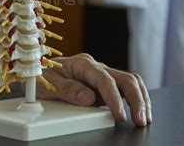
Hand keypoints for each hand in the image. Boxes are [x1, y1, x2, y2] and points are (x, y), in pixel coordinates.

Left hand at [37, 53, 151, 125]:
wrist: (39, 74)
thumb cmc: (43, 76)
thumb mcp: (49, 83)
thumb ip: (68, 89)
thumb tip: (88, 98)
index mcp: (83, 64)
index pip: (105, 80)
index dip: (114, 99)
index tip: (120, 115)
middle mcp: (96, 67)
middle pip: (126, 79)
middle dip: (136, 100)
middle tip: (140, 120)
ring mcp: (103, 75)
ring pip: (131, 82)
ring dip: (141, 99)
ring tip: (144, 118)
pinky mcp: (106, 85)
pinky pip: (126, 88)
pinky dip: (136, 99)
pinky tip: (139, 111)